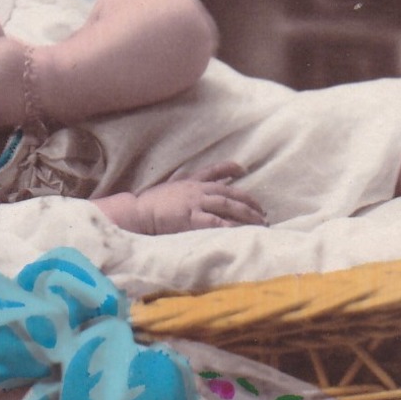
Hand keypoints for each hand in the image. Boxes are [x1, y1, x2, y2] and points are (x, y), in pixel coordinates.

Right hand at [100, 163, 266, 234]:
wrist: (138, 212)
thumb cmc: (151, 203)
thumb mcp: (171, 186)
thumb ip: (185, 184)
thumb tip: (197, 183)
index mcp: (192, 182)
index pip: (215, 172)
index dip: (230, 168)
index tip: (242, 169)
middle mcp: (197, 190)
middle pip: (230, 194)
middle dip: (249, 203)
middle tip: (262, 213)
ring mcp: (195, 204)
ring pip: (227, 206)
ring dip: (246, 215)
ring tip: (259, 224)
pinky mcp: (190, 218)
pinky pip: (215, 222)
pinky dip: (230, 226)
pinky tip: (241, 231)